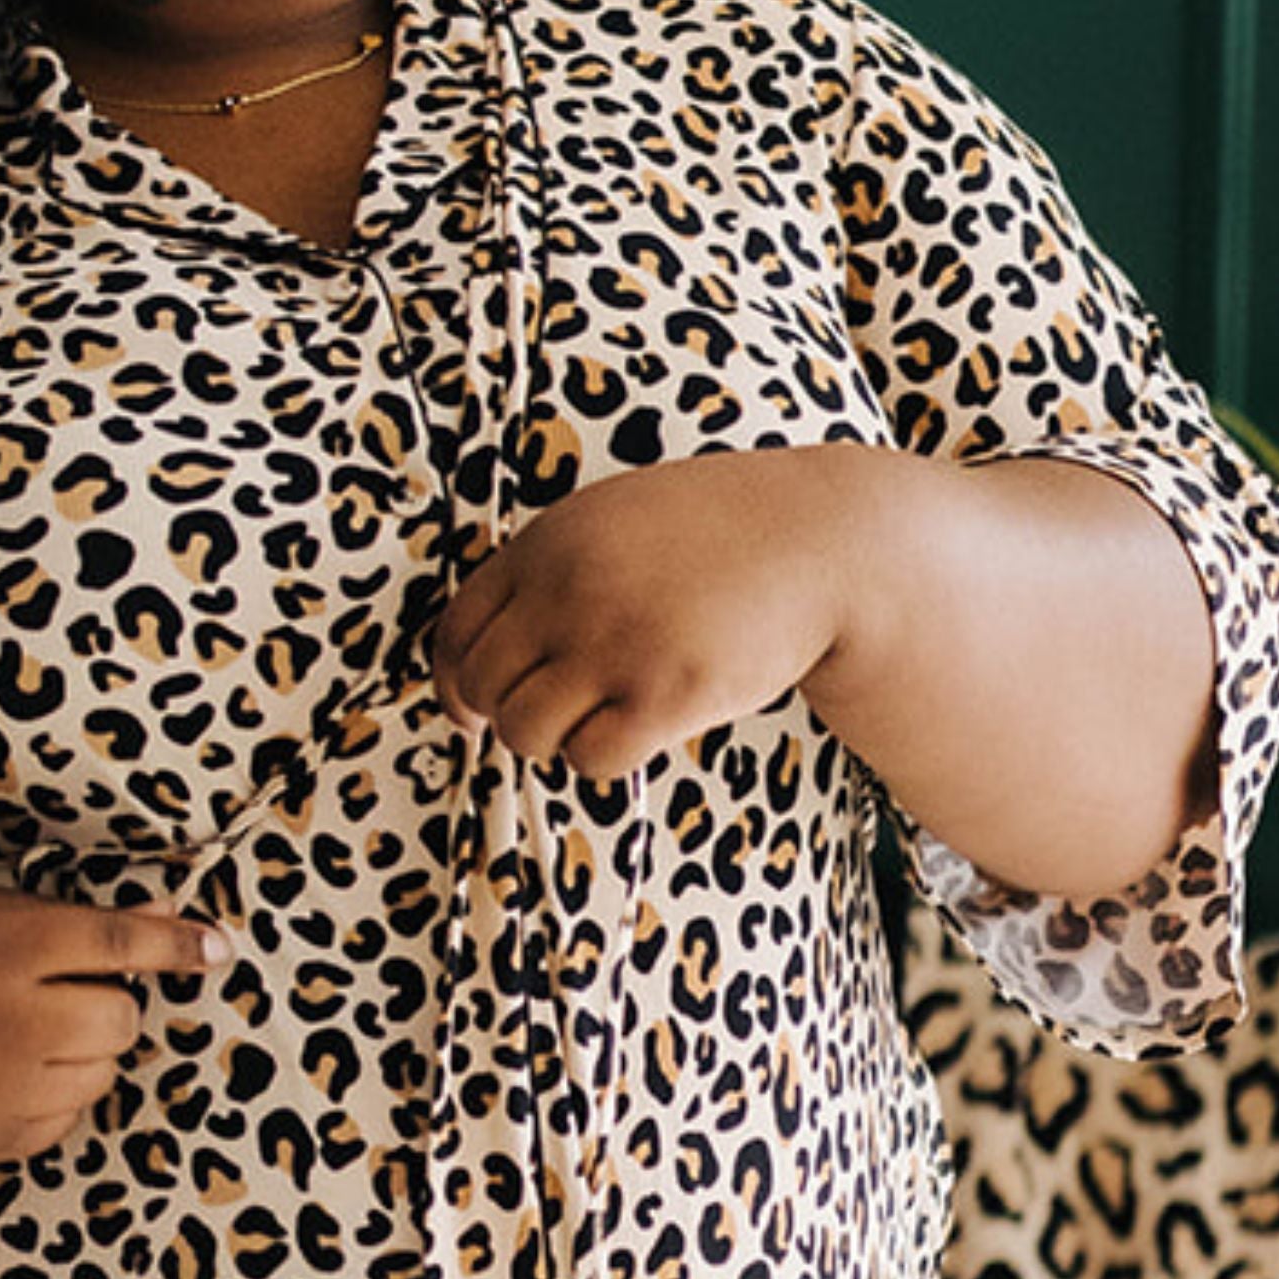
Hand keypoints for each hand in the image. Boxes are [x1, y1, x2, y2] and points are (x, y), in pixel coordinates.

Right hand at [0, 876, 207, 1168]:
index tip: (216, 946)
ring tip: (15, 1035)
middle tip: (51, 994)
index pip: (112, 944)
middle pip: (119, 1020)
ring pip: (99, 1076)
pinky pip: (64, 1122)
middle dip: (100, 1004)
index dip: (172, 944)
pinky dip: (48, 1099)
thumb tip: (158, 922)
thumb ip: (53, 917)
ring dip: (78, 1055)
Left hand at [430, 445, 890, 784]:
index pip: (455, 633)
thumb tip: (482, 659)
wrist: (822, 543)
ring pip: (526, 732)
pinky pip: (590, 760)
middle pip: (485, 689)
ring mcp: (614, 645)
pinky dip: (603, 758)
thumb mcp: (616, 518)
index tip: (472, 710)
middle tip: (553, 717)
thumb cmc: (720, 536)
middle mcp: (567, 592)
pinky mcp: (664, 696)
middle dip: (506, 715)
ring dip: (555, 741)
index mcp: (546, 543)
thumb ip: (549, 570)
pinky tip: (641, 729)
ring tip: (601, 719)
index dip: (455, 684)